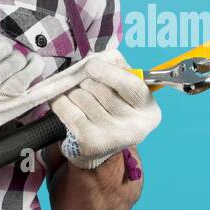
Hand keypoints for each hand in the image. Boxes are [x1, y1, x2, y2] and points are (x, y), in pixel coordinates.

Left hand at [51, 48, 161, 169]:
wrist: (100, 150)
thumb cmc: (113, 111)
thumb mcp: (126, 92)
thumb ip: (119, 69)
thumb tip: (100, 58)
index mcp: (148, 111)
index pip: (130, 85)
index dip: (108, 72)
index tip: (91, 65)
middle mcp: (134, 127)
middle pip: (100, 90)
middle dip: (88, 82)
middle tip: (89, 88)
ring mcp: (112, 137)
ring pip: (81, 96)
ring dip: (75, 92)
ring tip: (81, 100)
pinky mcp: (89, 143)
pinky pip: (66, 109)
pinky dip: (60, 101)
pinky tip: (66, 104)